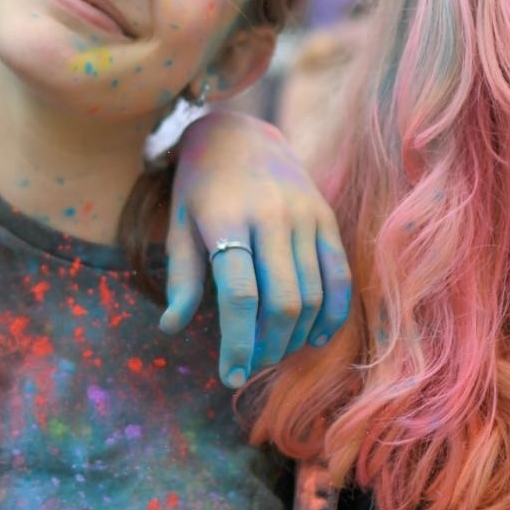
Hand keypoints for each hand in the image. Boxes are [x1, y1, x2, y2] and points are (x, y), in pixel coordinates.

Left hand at [161, 110, 350, 387]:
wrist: (239, 133)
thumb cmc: (199, 186)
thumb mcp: (179, 224)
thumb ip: (181, 277)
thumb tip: (171, 327)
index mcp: (227, 219)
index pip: (240, 296)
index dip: (239, 343)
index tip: (231, 376)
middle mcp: (271, 216)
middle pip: (282, 302)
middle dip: (268, 346)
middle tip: (251, 365)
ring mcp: (304, 216)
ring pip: (312, 294)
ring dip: (295, 336)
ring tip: (273, 353)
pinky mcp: (325, 218)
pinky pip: (338, 275)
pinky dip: (331, 313)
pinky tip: (313, 337)